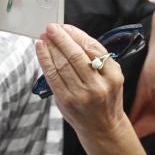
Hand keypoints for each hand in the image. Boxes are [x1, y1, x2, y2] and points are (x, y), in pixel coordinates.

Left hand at [34, 24, 126, 138]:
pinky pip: (52, 76)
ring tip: (44, 36)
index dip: (77, 35)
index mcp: (113, 76)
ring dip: (51, 47)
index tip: (66, 27)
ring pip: (62, 64)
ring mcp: (81, 94)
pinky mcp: (66, 100)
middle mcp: (98, 85)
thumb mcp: (113, 78)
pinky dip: (45, 60)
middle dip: (61, 38)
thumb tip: (73, 37)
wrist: (103, 127)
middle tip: (51, 27)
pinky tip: (41, 49)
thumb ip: (98, 59)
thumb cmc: (106, 98)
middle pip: (76, 55)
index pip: (93, 48)